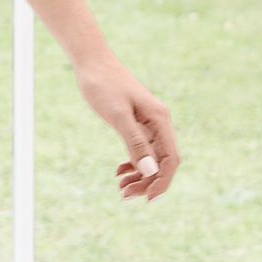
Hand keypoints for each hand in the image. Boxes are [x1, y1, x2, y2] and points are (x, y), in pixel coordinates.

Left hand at [73, 50, 179, 203]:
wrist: (91, 62)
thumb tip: (150, 170)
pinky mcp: (135, 122)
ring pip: (150, 157)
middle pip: (161, 161)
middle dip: (147, 182)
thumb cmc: (103, 85)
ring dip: (139, 176)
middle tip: (124, 196)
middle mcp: (158, 122)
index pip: (170, 159)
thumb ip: (134, 142)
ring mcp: (148, 122)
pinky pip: (140, 149)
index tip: (146, 199)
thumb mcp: (117, 115)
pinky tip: (119, 171)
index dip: (161, 181)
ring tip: (120, 188)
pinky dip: (132, 163)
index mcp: (160, 120)